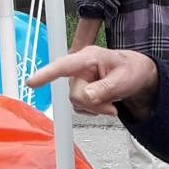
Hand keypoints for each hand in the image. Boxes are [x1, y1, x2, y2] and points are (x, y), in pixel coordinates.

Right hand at [26, 46, 159, 120]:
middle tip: (112, 106)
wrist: (136, 75)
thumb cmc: (131, 70)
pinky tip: (104, 104)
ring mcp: (78, 80)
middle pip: (74, 94)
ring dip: (95, 108)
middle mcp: (79, 68)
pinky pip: (80, 107)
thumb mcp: (123, 80)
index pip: (63, 66)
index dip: (46, 74)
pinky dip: (93, 110)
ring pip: (76, 103)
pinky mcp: (80, 91)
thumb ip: (104, 89)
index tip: (31, 82)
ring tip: (111, 102)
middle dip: (93, 105)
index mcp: (88, 58)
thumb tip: (87, 96)